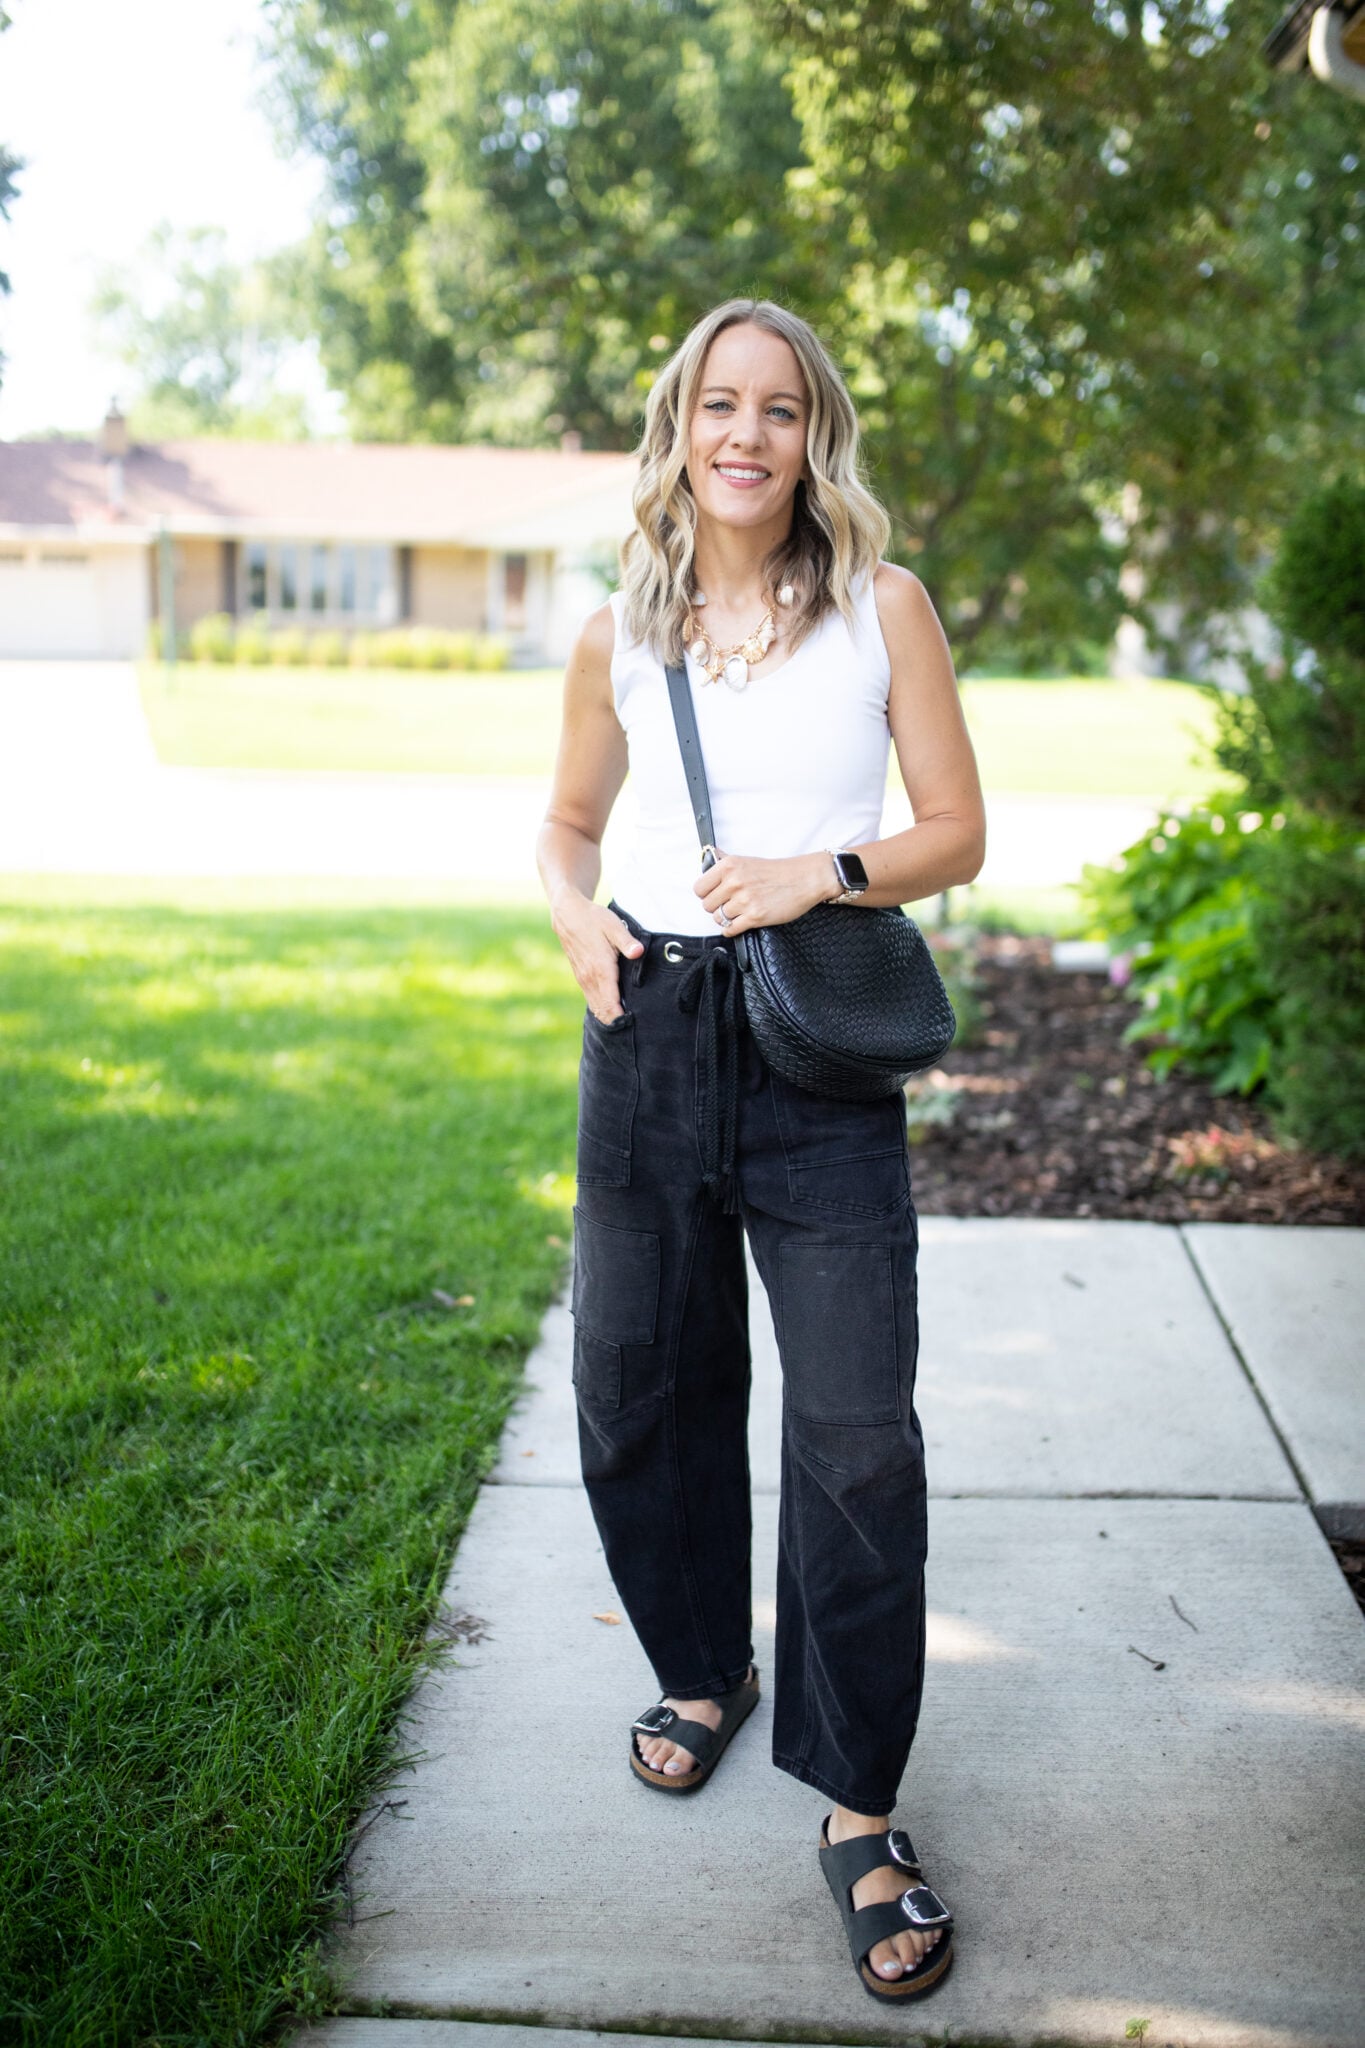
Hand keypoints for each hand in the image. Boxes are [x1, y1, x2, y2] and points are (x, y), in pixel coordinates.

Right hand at [550, 891, 643, 1022]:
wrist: (568, 914)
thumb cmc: (593, 919)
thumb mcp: (613, 925)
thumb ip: (627, 941)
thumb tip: (638, 952)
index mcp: (600, 969)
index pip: (611, 1004)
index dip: (621, 1018)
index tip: (633, 1027)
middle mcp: (590, 978)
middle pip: (603, 1011)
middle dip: (617, 1023)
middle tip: (634, 1032)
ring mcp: (584, 979)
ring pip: (596, 1007)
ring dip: (609, 1017)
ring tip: (625, 1026)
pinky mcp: (581, 977)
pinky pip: (592, 999)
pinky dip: (602, 1008)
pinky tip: (613, 1013)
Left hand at [694, 849, 834, 935]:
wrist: (805, 879)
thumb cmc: (778, 871)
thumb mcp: (747, 860)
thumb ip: (725, 860)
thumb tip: (710, 855)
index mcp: (729, 866)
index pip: (699, 888)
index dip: (705, 894)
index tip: (714, 895)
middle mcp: (734, 882)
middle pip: (707, 905)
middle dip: (716, 907)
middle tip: (728, 905)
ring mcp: (744, 900)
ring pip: (718, 918)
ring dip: (726, 918)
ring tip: (738, 912)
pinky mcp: (755, 916)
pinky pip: (730, 929)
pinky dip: (731, 930)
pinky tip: (739, 924)